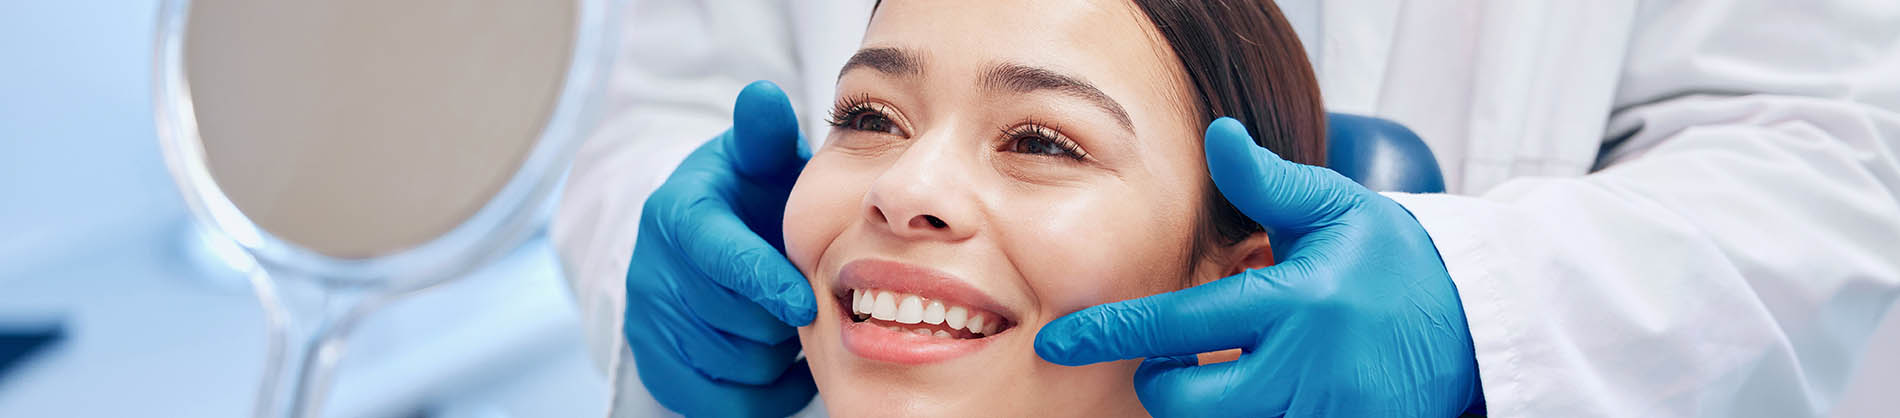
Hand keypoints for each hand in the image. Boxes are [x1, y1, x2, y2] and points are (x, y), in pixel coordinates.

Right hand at [622, 81, 817, 416]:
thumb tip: (763, 97)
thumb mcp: (757, 157)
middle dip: (781, 318)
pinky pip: (718, 401)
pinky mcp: (654, 362)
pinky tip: (780, 363)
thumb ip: (764, 133)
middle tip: (807, 302)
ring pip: (732, 364)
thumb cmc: (748, 193)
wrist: (704, 234)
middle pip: (733, 321)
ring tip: (789, 324)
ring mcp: (648, 320)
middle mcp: (651, 269)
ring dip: (775, 353)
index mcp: (676, 214)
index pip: (719, 259)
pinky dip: (761, 392)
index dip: (765, 284)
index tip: (805, 302)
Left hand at [1034, 118, 1482, 416]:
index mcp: (1297, 303)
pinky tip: (1255, 394)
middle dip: (1161, 383)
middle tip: (1173, 356)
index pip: (1181, 324)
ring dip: (1207, 408)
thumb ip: (1269, 182)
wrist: (1476, 322)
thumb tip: (1218, 137)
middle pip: (1188, 404)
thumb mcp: (1334, 208)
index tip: (1059, 343)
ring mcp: (1328, 416)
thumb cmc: (1391, 260)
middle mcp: (1308, 370)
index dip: (1112, 335)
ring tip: (1228, 373)